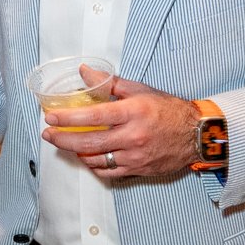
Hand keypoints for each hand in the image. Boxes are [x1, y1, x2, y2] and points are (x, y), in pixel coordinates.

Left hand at [40, 71, 198, 179]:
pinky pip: (109, 172)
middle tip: (48, 134)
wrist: (195, 135)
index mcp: (133, 113)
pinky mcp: (138, 170)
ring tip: (65, 144)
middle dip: (63, 139)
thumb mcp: (140, 90)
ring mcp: (135, 157)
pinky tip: (86, 157)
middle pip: (89, 142)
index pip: (93, 117)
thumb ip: (109, 83)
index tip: (51, 117)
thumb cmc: (168, 110)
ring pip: (96, 159)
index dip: (68, 118)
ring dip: (76, 153)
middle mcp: (133, 137)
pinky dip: (94, 165)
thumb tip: (85, 72)